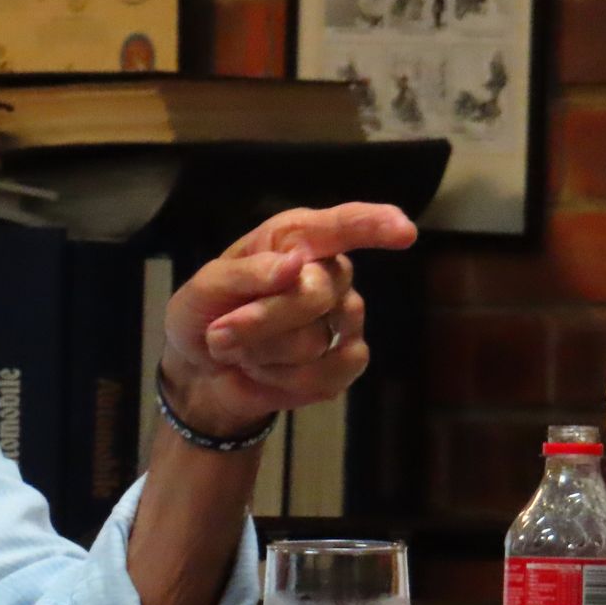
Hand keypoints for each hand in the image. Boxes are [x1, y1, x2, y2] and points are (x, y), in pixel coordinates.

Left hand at [158, 203, 417, 437]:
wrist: (203, 367)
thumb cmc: (207, 310)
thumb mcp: (205, 286)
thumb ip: (248, 272)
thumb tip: (297, 264)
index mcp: (296, 238)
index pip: (344, 225)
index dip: (374, 225)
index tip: (402, 231)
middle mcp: (330, 272)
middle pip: (315, 294)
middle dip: (259, 320)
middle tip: (221, 332)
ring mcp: (345, 316)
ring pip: (312, 340)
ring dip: (261, 353)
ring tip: (242, 349)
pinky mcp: (348, 360)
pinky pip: (324, 375)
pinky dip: (281, 380)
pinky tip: (266, 370)